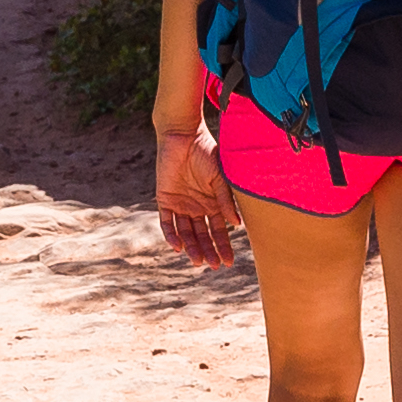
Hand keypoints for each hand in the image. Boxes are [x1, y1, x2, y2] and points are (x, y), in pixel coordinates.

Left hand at [152, 115, 238, 272]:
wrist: (183, 135)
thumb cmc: (206, 152)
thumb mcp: (221, 177)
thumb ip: (226, 200)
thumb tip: (237, 225)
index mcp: (214, 204)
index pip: (219, 231)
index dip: (223, 246)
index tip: (229, 262)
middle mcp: (197, 208)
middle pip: (202, 235)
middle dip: (208, 251)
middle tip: (214, 266)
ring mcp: (181, 205)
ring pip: (185, 233)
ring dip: (191, 247)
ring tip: (197, 261)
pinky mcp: (164, 199)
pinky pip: (166, 222)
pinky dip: (171, 234)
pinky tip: (177, 246)